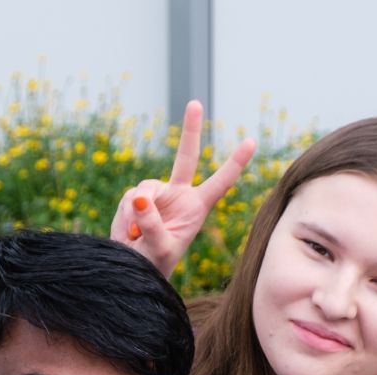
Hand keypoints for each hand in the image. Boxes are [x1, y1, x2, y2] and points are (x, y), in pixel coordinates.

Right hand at [110, 99, 256, 277]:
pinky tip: (129, 234)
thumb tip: (138, 199)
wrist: (133, 268)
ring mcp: (157, 194)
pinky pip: (129, 198)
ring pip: (144, 188)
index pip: (219, 183)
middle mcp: (179, 195)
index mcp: (196, 207)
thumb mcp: (159, 248)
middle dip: (190, 130)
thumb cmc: (155, 264)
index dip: (235, 163)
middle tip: (195, 103)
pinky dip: (125, 217)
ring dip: (137, 212)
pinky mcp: (136, 198)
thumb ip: (151, 224)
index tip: (251, 142)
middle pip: (186, 157)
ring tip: (137, 236)